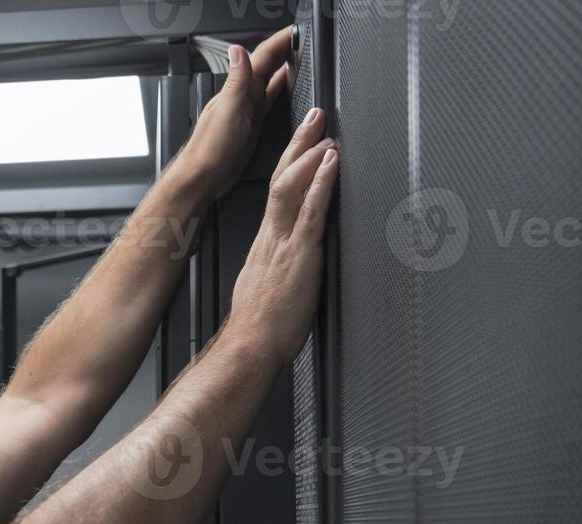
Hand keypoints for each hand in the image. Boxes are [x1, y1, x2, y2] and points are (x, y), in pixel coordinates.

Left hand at [180, 27, 295, 198]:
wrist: (203, 177)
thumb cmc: (209, 148)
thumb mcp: (228, 110)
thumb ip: (236, 79)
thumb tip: (237, 49)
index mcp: (239, 88)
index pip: (263, 55)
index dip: (281, 41)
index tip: (297, 31)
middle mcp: (244, 95)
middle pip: (269, 64)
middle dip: (287, 49)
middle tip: (306, 40)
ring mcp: (250, 109)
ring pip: (272, 80)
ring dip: (287, 67)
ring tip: (303, 56)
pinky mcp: (254, 124)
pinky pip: (272, 100)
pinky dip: (284, 90)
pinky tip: (291, 87)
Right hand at [222, 110, 338, 366]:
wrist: (250, 347)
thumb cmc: (259, 327)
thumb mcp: (265, 288)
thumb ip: (276, 269)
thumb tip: (285, 265)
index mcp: (265, 243)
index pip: (276, 193)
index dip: (289, 164)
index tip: (302, 142)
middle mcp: (271, 236)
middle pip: (282, 179)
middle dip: (298, 145)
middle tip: (315, 117)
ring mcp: (284, 243)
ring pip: (293, 187)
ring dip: (310, 155)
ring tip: (326, 132)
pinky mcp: (299, 255)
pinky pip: (310, 212)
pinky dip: (321, 184)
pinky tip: (331, 164)